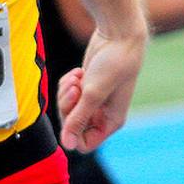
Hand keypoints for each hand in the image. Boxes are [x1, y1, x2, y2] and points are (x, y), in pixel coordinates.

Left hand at [58, 29, 144, 151]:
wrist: (118, 37)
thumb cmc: (112, 65)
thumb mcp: (92, 94)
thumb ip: (78, 120)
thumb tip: (67, 146)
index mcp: (111, 122)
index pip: (83, 144)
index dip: (72, 132)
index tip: (72, 113)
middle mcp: (103, 114)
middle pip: (71, 125)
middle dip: (68, 107)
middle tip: (75, 89)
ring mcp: (93, 100)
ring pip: (66, 109)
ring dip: (66, 93)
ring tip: (77, 79)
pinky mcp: (85, 87)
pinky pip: (66, 94)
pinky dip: (67, 83)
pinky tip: (78, 73)